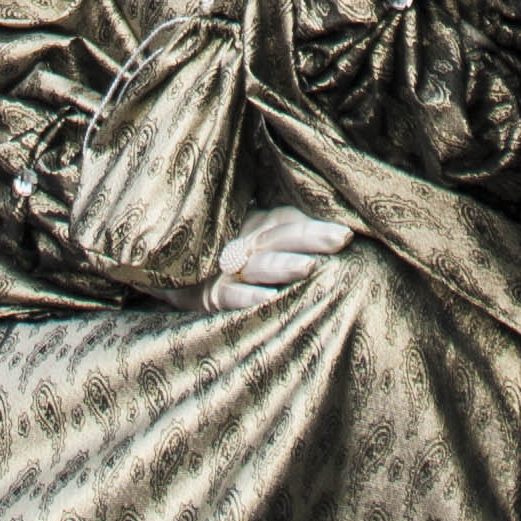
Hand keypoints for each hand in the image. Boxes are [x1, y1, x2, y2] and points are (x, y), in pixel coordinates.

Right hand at [203, 207, 353, 312]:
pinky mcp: (210, 293)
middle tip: (341, 239)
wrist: (173, 276)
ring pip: (259, 264)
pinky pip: (230, 294)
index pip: (291, 222)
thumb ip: (288, 238)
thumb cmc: (229, 259)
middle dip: (311, 237)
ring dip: (283, 265)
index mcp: (260, 227)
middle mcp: (246, 243)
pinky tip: (269, 299)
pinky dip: (247, 295)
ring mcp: (227, 268)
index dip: (317, 227)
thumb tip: (339, 240)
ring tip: (308, 267)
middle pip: (280, 236)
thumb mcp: (257, 243)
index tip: (347, 234)